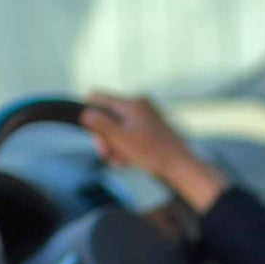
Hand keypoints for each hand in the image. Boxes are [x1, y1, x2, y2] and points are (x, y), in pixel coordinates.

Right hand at [80, 92, 229, 211]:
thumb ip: (101, 124)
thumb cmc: (153, 152)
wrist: (180, 165)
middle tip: (106, 154)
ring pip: (118, 128)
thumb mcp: (121, 139)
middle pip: (108, 116)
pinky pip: (130, 133)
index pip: (99, 98)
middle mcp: (139, 104)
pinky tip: (128, 160)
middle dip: (104, 136)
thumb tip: (85, 113)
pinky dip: (126, 146)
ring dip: (115, 145)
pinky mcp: (151, 127)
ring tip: (121, 161)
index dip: (89, 113)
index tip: (90, 130)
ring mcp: (146, 116)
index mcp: (132, 103)